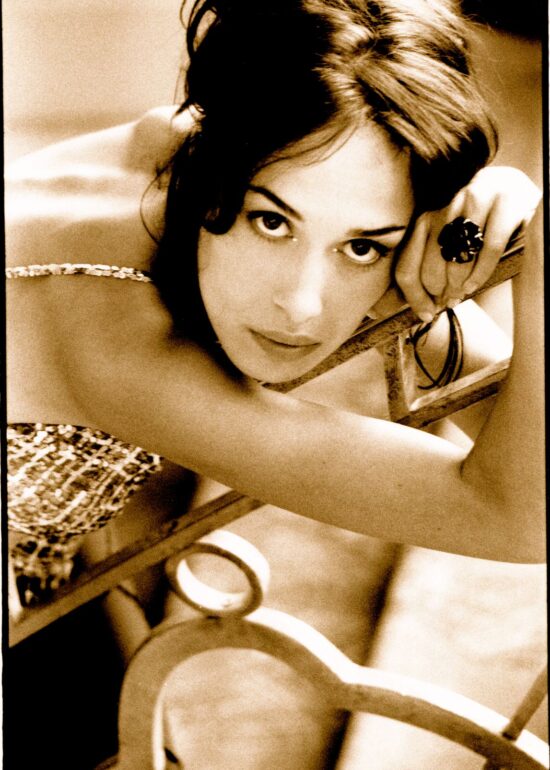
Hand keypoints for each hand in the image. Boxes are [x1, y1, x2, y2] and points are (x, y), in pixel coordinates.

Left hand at [393, 166, 541, 320]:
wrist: (512, 188)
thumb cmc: (476, 224)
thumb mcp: (448, 240)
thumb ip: (431, 264)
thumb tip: (422, 305)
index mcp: (426, 220)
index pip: (407, 267)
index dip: (415, 297)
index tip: (426, 313)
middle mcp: (445, 210)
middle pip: (430, 268)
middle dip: (437, 293)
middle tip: (448, 302)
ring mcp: (475, 204)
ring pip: (456, 260)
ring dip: (457, 285)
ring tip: (461, 293)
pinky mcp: (504, 205)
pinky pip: (488, 250)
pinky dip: (480, 273)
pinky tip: (474, 285)